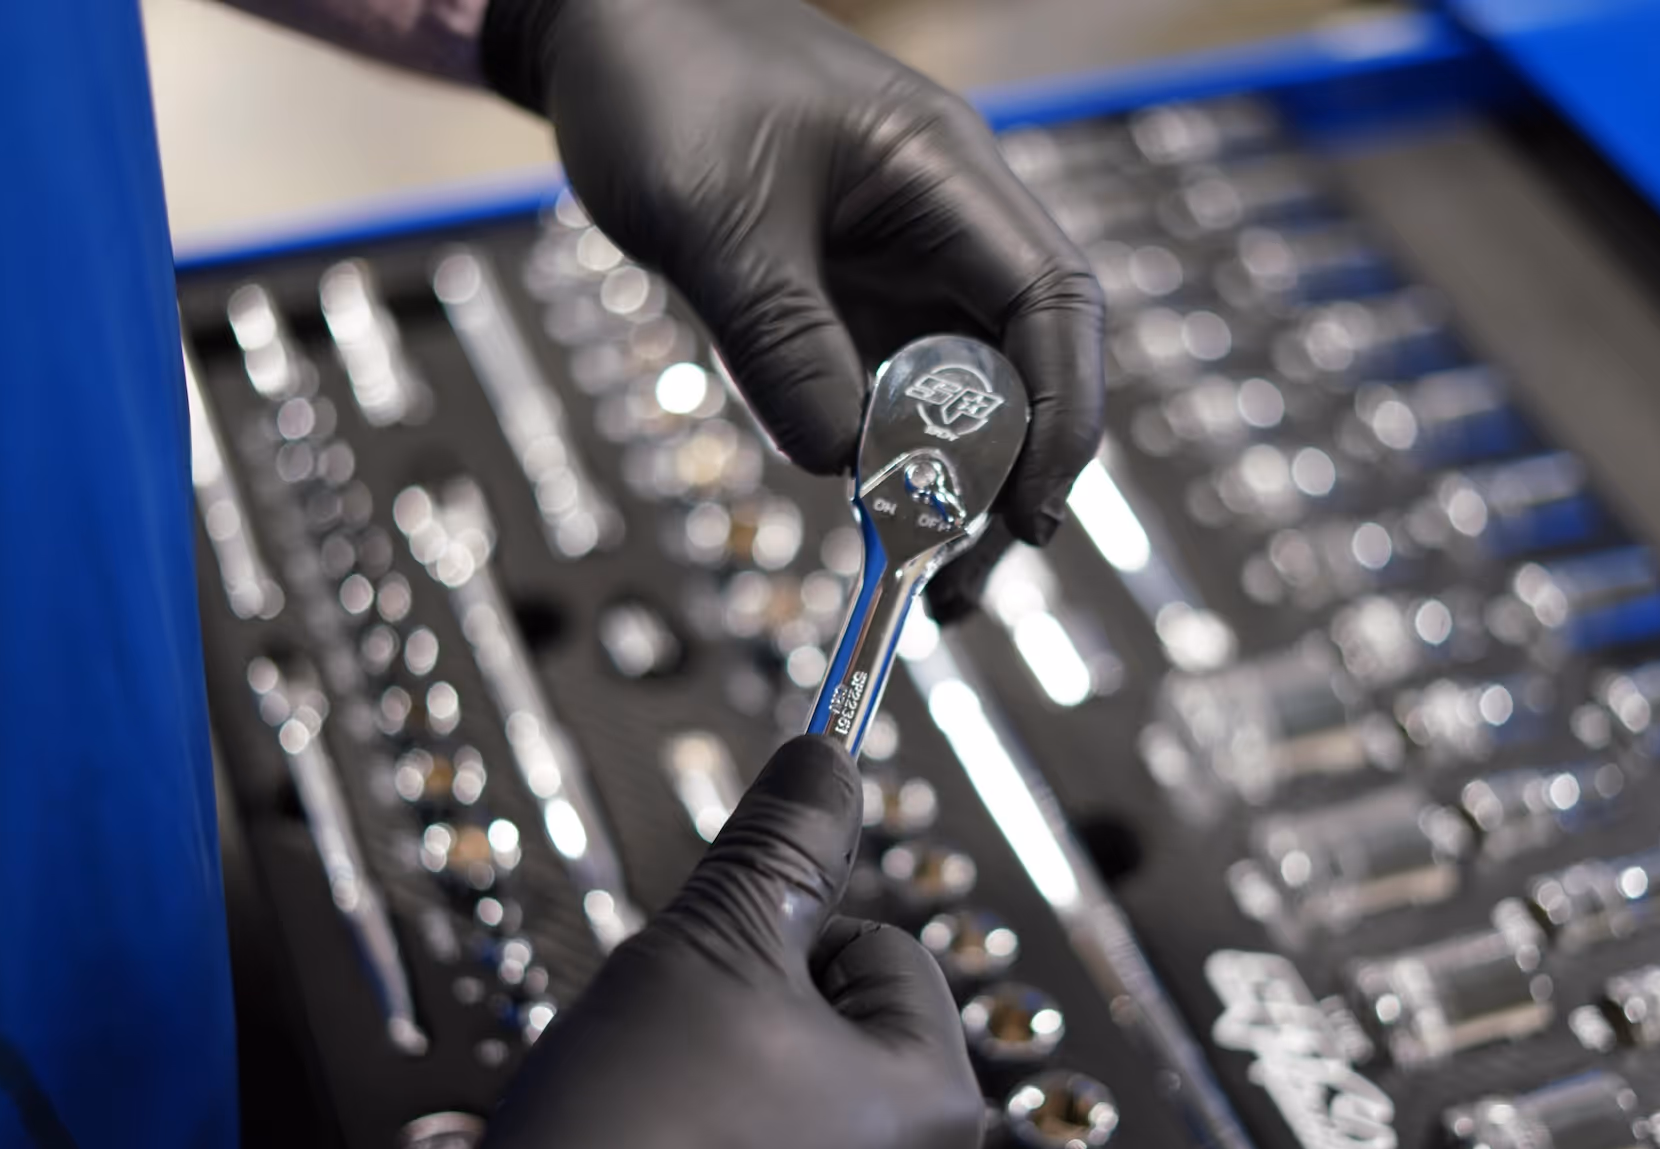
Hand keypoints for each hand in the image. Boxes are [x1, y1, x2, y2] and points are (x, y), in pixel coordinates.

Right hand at [457, 736, 984, 1148]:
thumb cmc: (630, 1144)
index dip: (780, 944)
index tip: (714, 989)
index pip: (882, 950)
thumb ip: (783, 842)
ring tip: (667, 1124)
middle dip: (763, 1023)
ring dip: (743, 1095)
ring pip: (809, 1114)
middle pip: (851, 1036)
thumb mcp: (710, 943)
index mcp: (939, 1111)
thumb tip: (826, 760)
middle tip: (683, 1058)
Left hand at [481, 0, 1104, 618]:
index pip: (1052, 305)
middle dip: (1004, 483)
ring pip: (955, 398)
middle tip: (958, 584)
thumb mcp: (713, 220)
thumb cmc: (663, 85)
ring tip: (913, 577)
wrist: (600, 37)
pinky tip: (854, 507)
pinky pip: (883, 398)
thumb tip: (845, 468)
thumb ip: (782, 343)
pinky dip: (877, 461)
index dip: (1059, 417)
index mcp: (945, 178)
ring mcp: (897, 271)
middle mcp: (944, 231)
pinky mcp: (845, 306)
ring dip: (941, 489)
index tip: (1027, 517)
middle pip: (1019, 371)